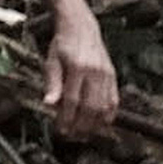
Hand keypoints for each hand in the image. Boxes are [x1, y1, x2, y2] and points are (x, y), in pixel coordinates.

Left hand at [43, 17, 118, 137]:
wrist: (81, 27)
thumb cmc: (63, 44)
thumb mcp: (51, 61)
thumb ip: (52, 83)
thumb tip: (48, 104)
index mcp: (77, 67)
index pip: (72, 100)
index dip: (66, 118)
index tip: (60, 129)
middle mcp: (95, 71)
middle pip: (90, 107)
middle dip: (80, 125)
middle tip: (71, 135)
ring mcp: (106, 74)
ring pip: (103, 107)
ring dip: (94, 124)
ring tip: (84, 133)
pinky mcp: (113, 76)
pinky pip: (114, 100)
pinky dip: (109, 115)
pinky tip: (101, 124)